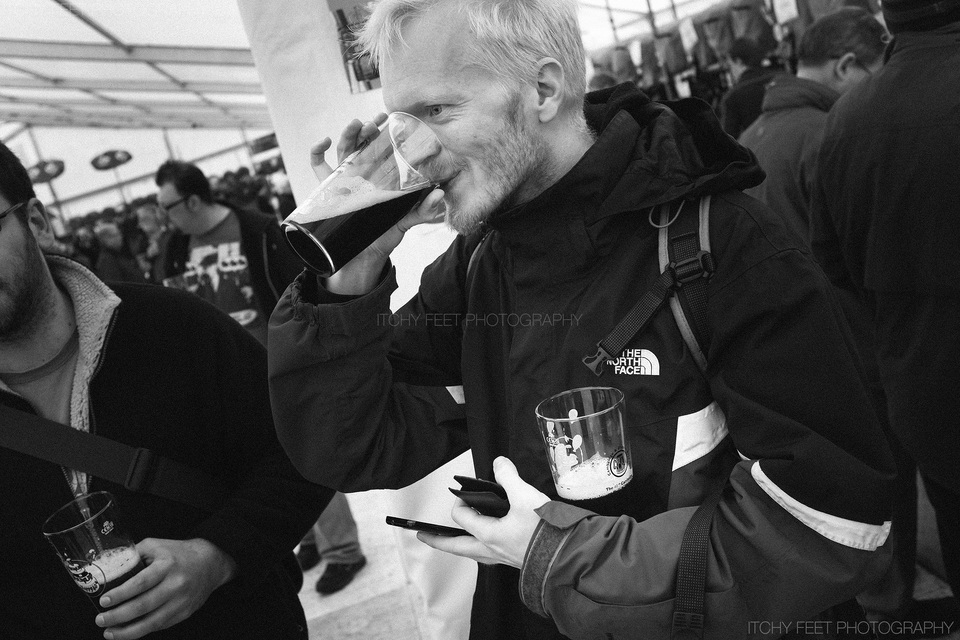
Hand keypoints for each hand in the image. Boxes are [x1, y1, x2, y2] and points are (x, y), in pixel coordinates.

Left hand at [95, 538, 236, 639]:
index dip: (121, 594)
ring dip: (127, 631)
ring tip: (109, 632)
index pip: (141, 582)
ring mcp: (181, 601)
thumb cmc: (179, 553)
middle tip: (100, 619)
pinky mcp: (184, 613)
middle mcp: (176, 584)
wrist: (210, 563)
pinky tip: (127, 631)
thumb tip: (106, 565)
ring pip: (151, 622)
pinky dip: (141, 631)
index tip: (104, 600)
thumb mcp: (156, 546)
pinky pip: (160, 626)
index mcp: (167, 565)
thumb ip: (133, 554)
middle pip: (144, 605)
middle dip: (118, 616)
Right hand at [314, 114, 446, 294]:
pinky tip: (324, 142)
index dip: (385, 132)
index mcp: (380, 176)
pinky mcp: (328, 189)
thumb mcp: (406, 220)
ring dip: (348, 134)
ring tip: (355, 124)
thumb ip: (423, 209)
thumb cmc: (386, 234)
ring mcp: (344, 179)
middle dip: (367, 129)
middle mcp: (362, 173)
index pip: (382, 148)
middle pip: (362, 144)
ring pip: (343, 150)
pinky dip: (317, 152)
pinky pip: (318, 165)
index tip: (392, 121)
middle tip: (376, 121)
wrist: (365, 255)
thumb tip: (439, 193)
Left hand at [417, 457, 550, 567]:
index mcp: (488, 534)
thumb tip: (499, 463)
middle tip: (423, 535)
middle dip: (437, 541)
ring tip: (452, 540)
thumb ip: (509, 477)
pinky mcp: (514, 559)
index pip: (461, 517)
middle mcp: (491, 549)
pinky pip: (488, 555)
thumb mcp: (525, 496)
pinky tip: (487, 540)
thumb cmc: (546, 530)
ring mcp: (502, 558)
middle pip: (455, 547)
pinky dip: (480, 548)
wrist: (568, 555)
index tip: (466, 491)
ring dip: (459, 546)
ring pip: (472, 553)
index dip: (460, 501)